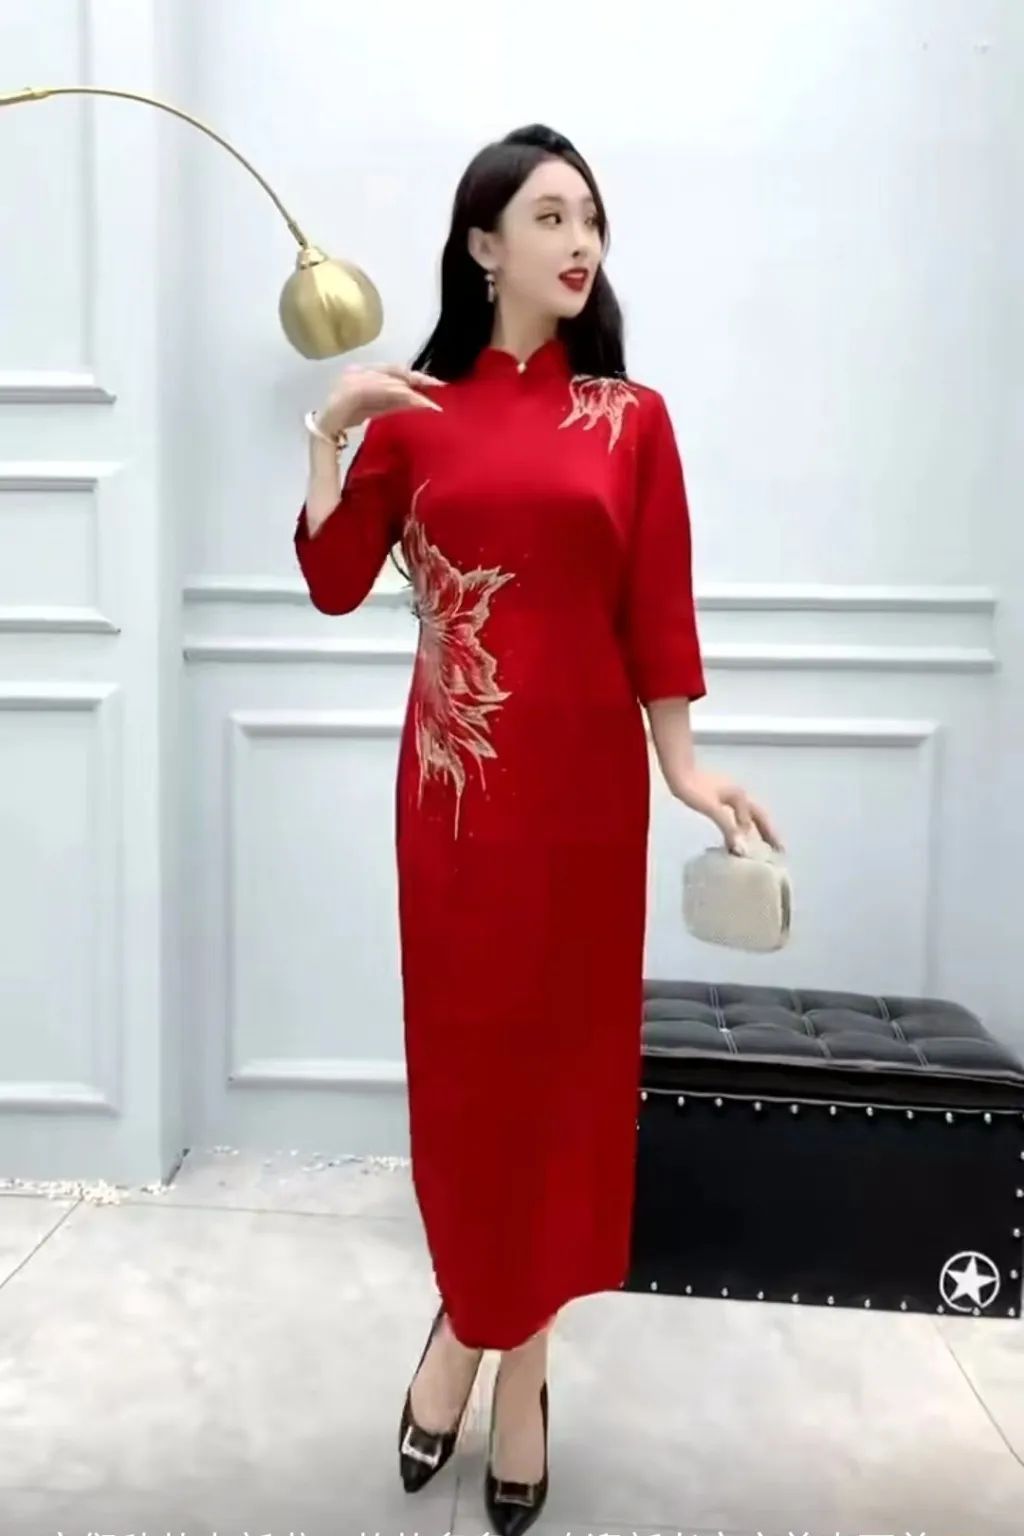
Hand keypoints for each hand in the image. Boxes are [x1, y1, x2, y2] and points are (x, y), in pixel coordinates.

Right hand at [317, 362, 445, 436]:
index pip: (394, 369)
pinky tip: (409, 399)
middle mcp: (359, 369)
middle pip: (394, 370)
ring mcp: (353, 377)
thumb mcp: (378, 408)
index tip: (436, 383)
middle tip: (438, 387)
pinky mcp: (350, 389)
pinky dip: (394, 394)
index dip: (415, 375)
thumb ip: (396, 401)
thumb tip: (421, 399)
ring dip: (410, 391)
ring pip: (388, 380)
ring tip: (427, 401)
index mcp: (365, 370)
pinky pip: (377, 389)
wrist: (325, 429)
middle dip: (417, 379)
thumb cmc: (348, 418)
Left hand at [672, 766, 782, 854]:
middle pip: (758, 815)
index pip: (758, 820)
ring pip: (747, 815)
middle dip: (768, 831)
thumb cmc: (693, 789)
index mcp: (740, 797)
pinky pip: (735, 814)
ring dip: (754, 829)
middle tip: (778, 848)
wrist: (677, 773)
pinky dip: (739, 826)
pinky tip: (735, 834)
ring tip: (759, 845)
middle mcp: (738, 795)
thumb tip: (742, 848)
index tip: (779, 850)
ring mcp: (728, 795)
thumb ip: (728, 827)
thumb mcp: (712, 809)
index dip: (768, 835)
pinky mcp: (717, 798)